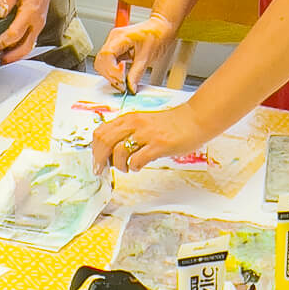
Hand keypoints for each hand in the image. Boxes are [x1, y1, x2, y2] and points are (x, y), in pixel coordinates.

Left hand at [0, 0, 56, 62]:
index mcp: (30, 12)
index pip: (15, 34)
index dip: (3, 42)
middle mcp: (37, 21)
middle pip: (25, 47)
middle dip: (11, 56)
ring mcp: (39, 23)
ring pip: (29, 46)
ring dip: (17, 54)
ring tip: (4, 59)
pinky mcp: (38, 22)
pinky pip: (31, 40)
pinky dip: (21, 47)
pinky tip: (13, 48)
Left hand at [91, 100, 206, 173]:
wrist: (193, 120)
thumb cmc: (171, 124)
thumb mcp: (144, 123)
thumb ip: (129, 133)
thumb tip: (112, 151)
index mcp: (129, 119)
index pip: (101, 132)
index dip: (95, 149)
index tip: (97, 160)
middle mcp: (134, 124)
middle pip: (105, 141)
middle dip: (100, 159)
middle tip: (103, 170)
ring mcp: (146, 134)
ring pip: (119, 151)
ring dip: (119, 165)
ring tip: (127, 168)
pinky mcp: (159, 145)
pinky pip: (137, 159)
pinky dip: (134, 167)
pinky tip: (138, 167)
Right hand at [94, 15, 175, 91]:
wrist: (161, 28)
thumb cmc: (156, 36)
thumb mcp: (147, 58)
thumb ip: (136, 74)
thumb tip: (130, 87)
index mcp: (121, 37)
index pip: (107, 55)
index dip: (112, 71)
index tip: (121, 81)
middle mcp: (114, 38)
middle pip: (101, 60)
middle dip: (110, 75)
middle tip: (122, 84)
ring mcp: (113, 42)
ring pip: (102, 62)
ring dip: (110, 74)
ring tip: (122, 81)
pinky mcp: (116, 48)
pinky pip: (108, 62)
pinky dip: (112, 71)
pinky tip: (121, 76)